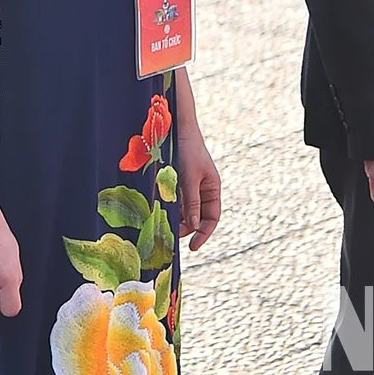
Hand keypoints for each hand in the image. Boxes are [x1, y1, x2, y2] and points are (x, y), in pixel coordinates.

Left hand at [176, 126, 221, 250]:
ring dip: (177, 218)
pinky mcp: (178, 180)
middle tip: (171, 235)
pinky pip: (176, 199)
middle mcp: (203, 189)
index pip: (212, 218)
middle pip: (198, 216)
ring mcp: (190, 185)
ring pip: (186, 209)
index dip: (204, 234)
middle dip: (187, 228)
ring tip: (164, 225)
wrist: (177, 127)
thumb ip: (191, 201)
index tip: (193, 247)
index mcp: (212, 189)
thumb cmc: (187, 150)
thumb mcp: (189, 177)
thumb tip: (194, 226)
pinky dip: (171, 206)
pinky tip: (161, 211)